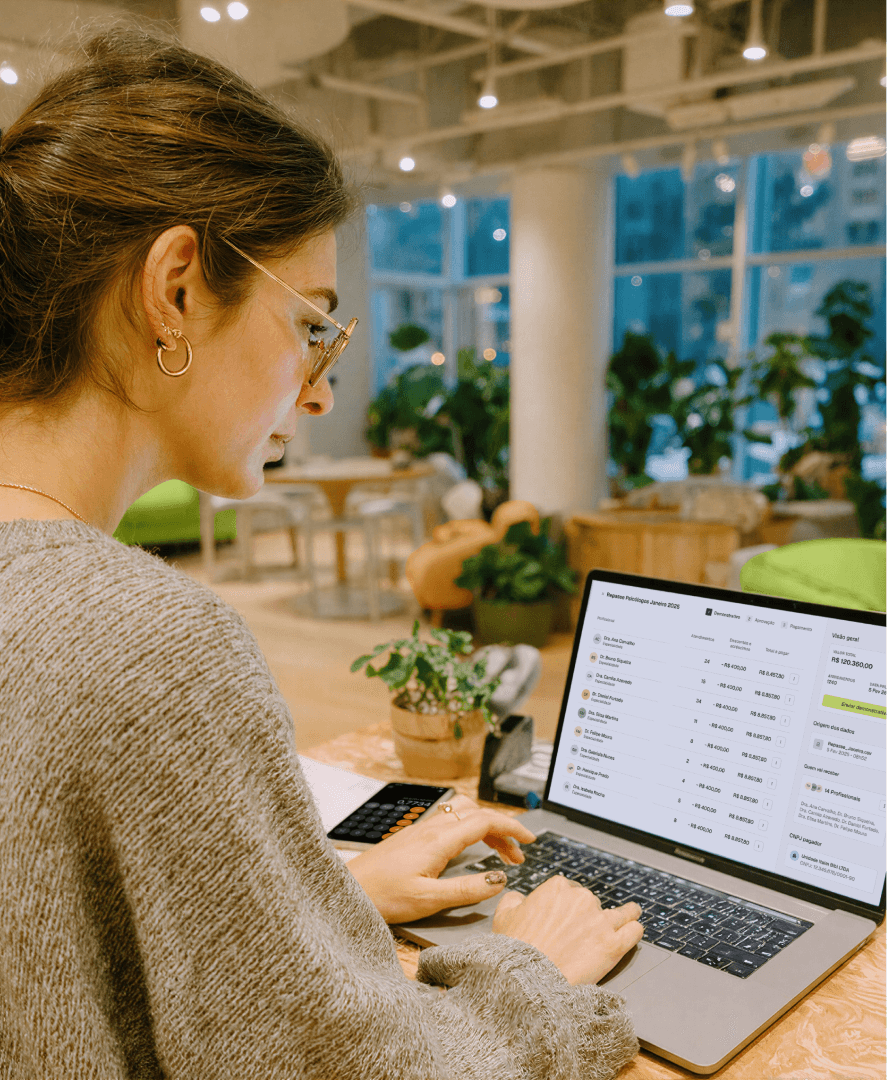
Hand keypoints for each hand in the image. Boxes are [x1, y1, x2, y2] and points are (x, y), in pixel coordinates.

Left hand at [347, 794, 535, 923]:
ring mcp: (420, 831)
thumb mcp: (429, 900)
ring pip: (462, 816)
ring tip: (498, 854)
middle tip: (519, 855)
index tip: (530, 841)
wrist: (347, 890)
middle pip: (477, 815)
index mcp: (439, 840)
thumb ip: (467, 890)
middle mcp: (431, 829)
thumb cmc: (382, 896)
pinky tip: (468, 851)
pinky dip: (468, 832)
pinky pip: (449, 823)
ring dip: (485, 829)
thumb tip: (499, 880)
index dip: (512, 829)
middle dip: (503, 831)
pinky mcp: (412, 838)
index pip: (485, 822)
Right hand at [492, 874, 643, 984]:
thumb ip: (515, 899)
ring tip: (632, 913)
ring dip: (627, 913)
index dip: (566, 905)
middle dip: (589, 914)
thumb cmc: (515, 950)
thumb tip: (522, 899)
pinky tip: (635, 929)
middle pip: (592, 902)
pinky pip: (634, 931)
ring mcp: (600, 921)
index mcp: (557, 887)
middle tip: (583, 932)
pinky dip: (634, 929)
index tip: (566, 916)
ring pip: (623, 912)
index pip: (569, 890)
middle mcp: (582, 899)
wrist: (528, 981)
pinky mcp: (614, 945)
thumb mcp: (503, 916)